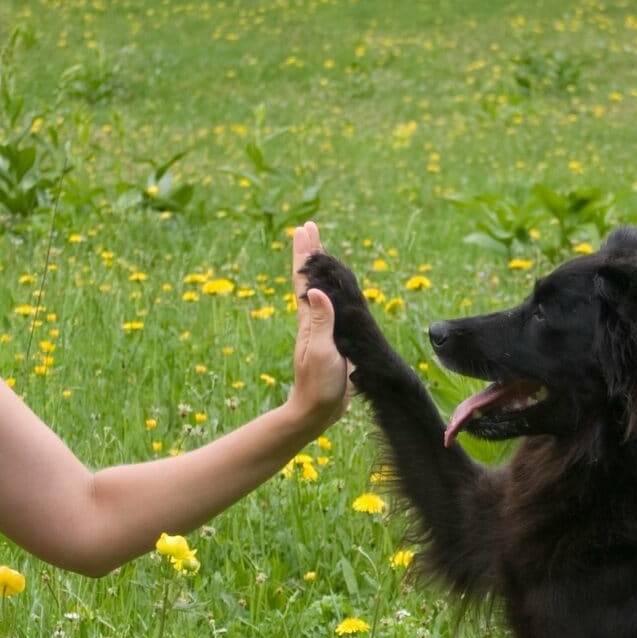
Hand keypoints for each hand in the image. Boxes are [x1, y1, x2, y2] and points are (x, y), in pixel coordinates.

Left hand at [287, 221, 350, 427]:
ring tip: (318, 250)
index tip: (305, 229)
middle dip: (310, 253)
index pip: (304, 280)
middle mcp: (312, 320)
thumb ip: (320, 322)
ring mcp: (320, 330)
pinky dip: (330, 290)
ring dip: (319, 269)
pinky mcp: (331, 340)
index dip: (305, 254)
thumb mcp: (320, 352)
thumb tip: (315, 290)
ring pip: (319, 290)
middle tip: (308, 227)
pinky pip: (330, 307)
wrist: (317, 410)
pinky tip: (331, 290)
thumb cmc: (318, 384)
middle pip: (309, 279)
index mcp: (309, 320)